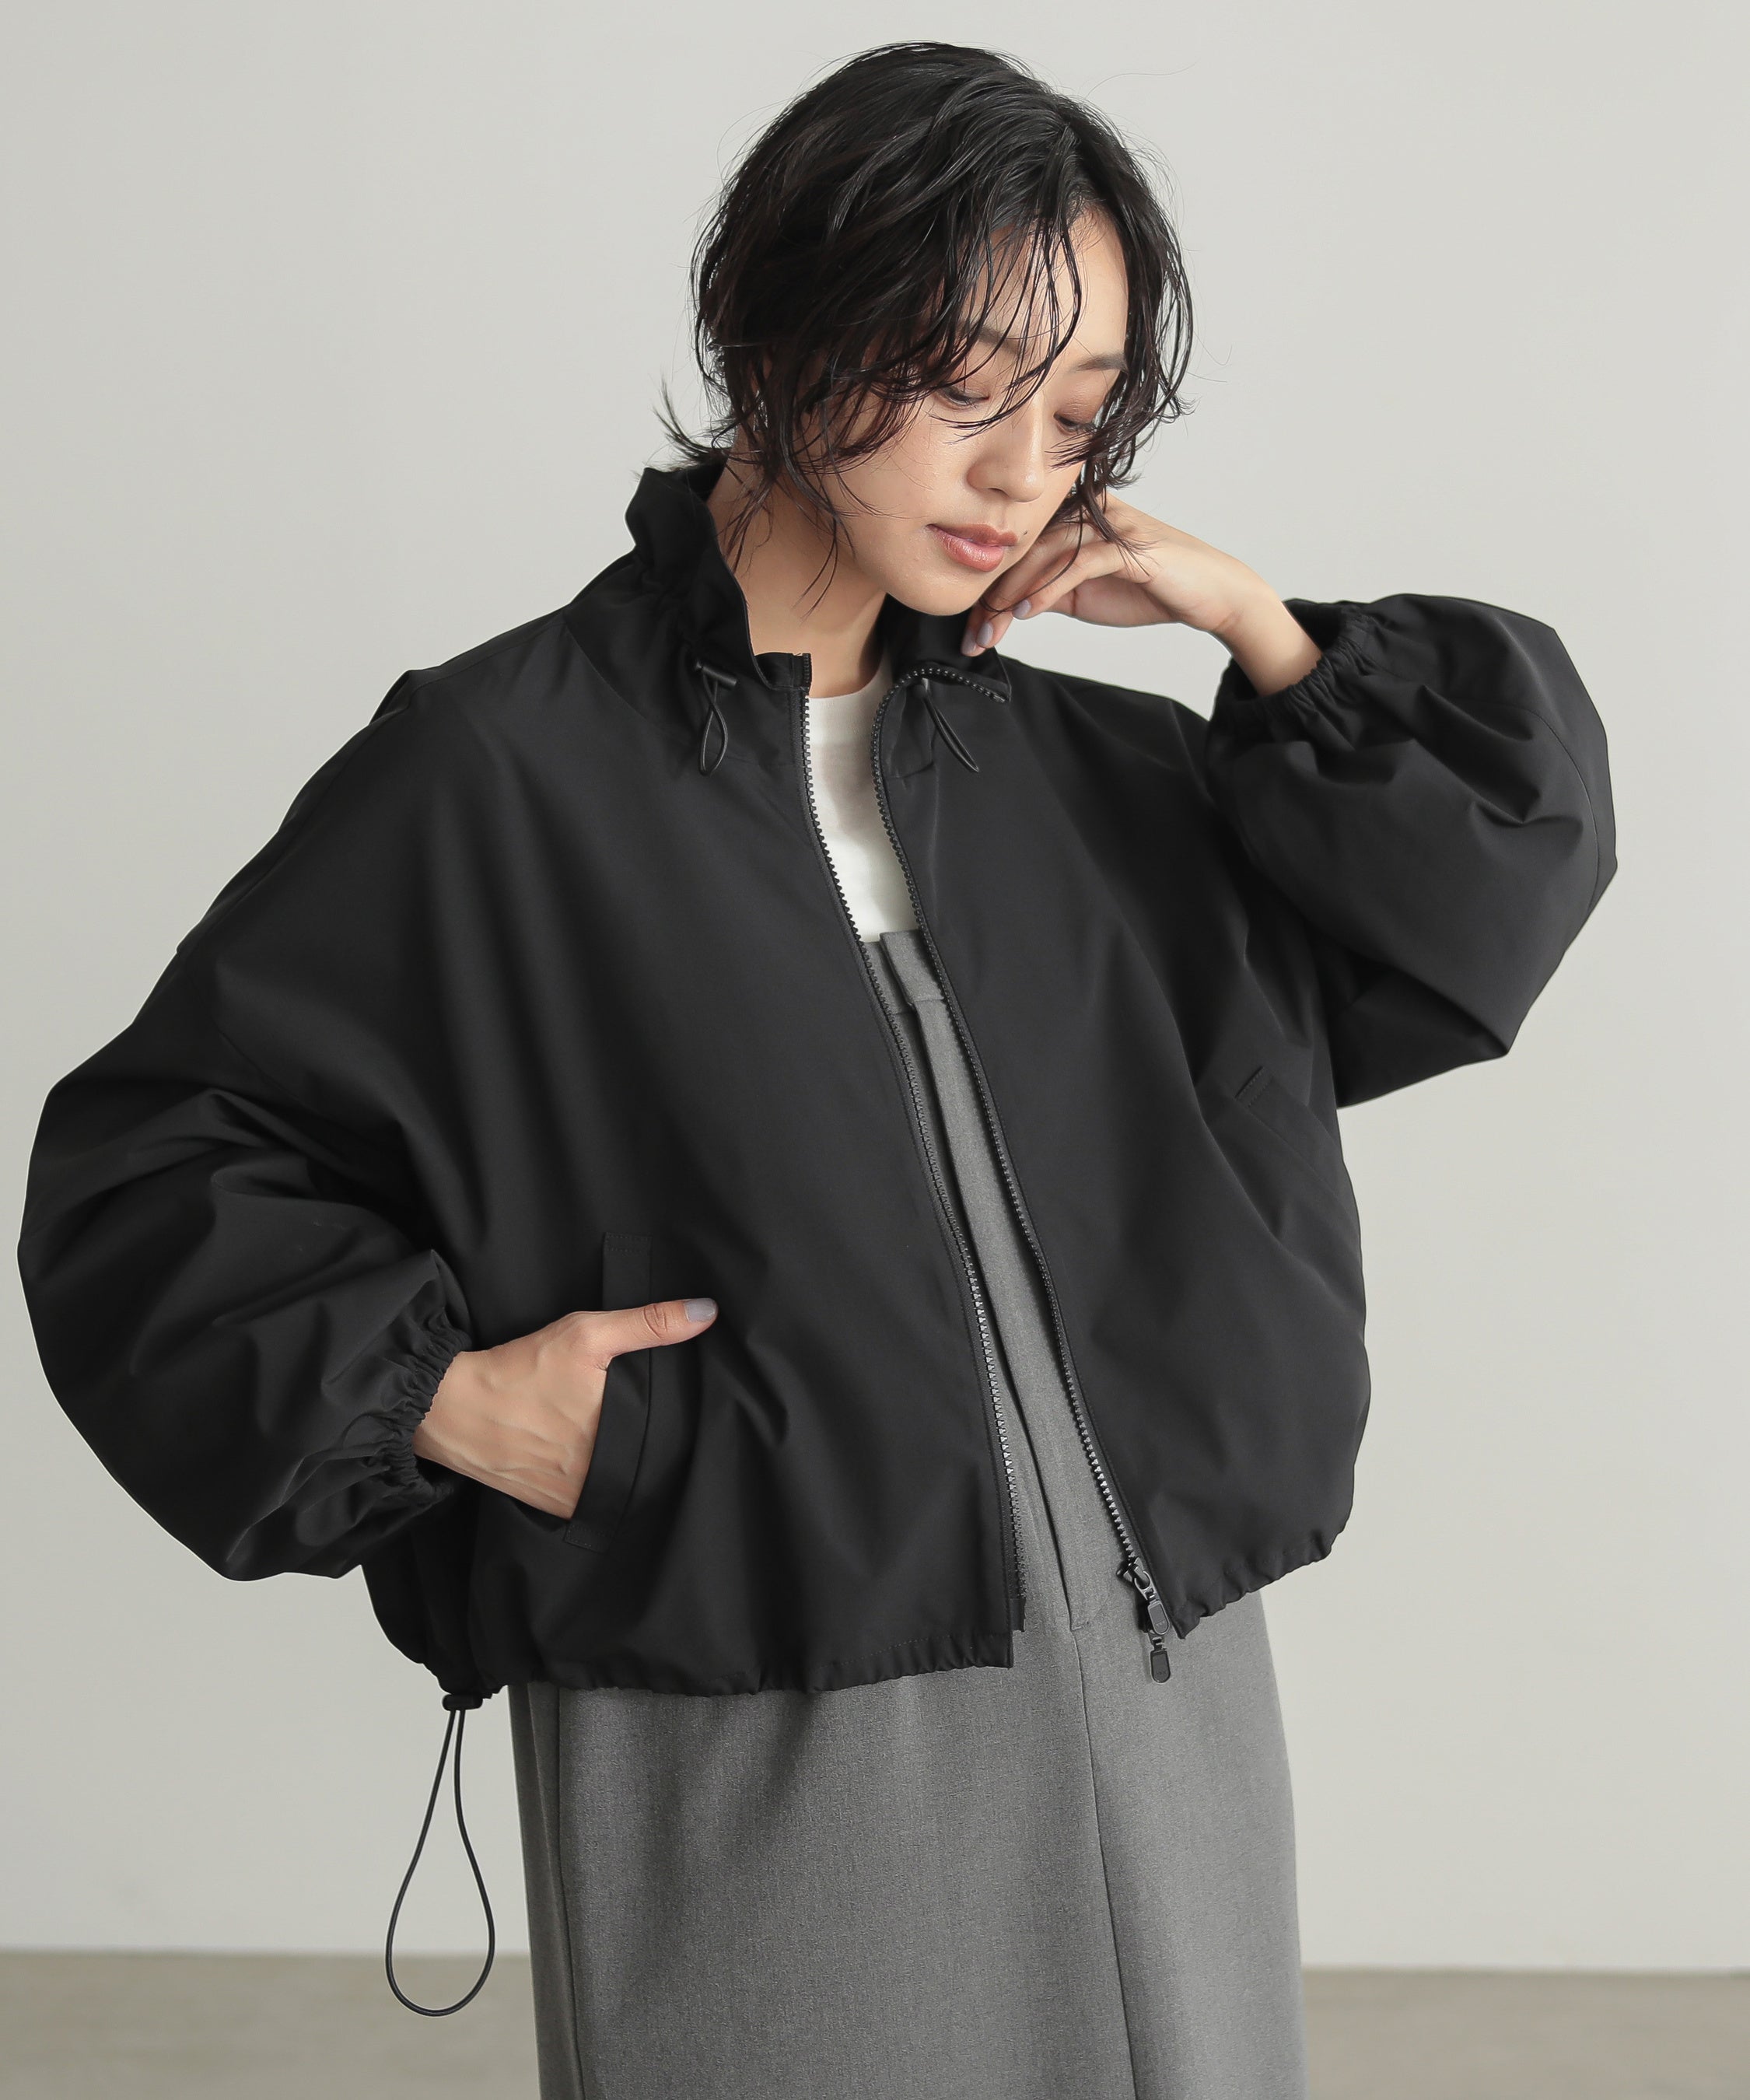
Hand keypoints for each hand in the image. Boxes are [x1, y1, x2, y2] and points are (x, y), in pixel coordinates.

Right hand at [411, 1296, 717, 1515]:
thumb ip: (649, 1324)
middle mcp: (603, 1475)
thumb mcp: (586, 1334)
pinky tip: (596, 1458)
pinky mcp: (556, 1509)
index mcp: (619, 1437)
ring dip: (628, 1465)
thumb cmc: (522, 1369)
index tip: (687, 1410)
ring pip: (623, 1483)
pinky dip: (600, 1483)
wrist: (453, 1408)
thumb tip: (707, 1312)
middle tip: (655, 1420)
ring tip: (628, 1439)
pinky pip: (594, 1500)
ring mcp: (578, 1498)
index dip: (684, 1425)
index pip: (676, 1439)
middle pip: (649, 1462)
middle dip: (655, 1443)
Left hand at [961, 493, 1322, 697]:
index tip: (972, 628)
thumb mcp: (1083, 595)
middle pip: (1027, 545)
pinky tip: (1027, 612)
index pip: (1022, 545)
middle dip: (994, 593)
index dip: (991, 585)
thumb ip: (1047, 589)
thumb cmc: (1149, 591)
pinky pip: (1078, 562)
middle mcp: (1090, 511)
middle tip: (973, 634)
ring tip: (993, 625)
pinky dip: (1048, 587)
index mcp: (1076, 516)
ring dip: (1013, 592)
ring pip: (1046, 551)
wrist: (1211, 596)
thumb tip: (1004, 605)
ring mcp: (1110, 525)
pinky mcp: (1128, 546)